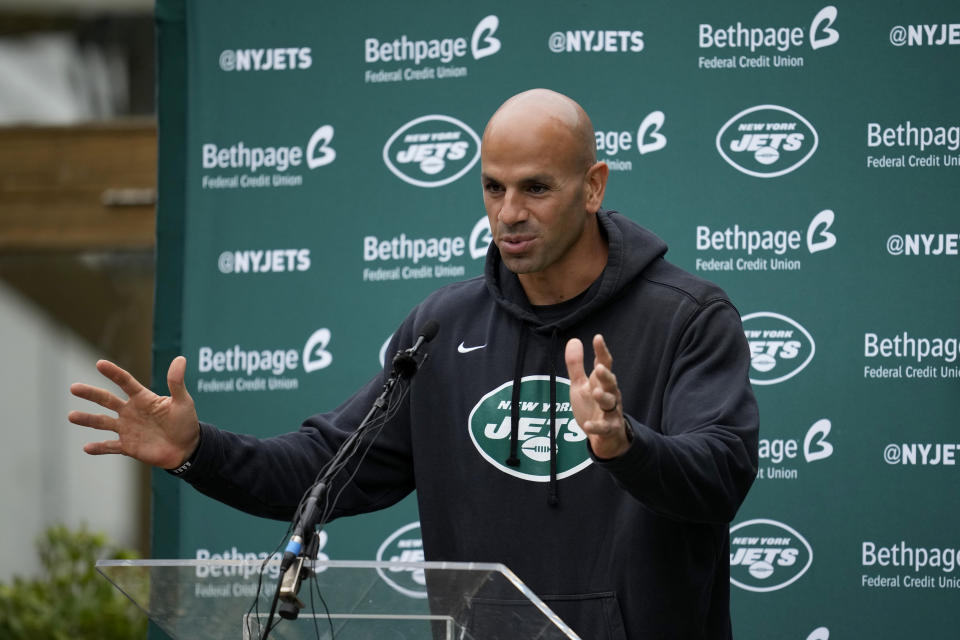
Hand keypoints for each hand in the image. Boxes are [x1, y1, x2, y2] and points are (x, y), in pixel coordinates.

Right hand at [68, 357, 199, 468]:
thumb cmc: (186, 422)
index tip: (100, 363)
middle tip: (74, 388)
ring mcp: (127, 429)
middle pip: (107, 399)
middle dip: (91, 393)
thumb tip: (180, 358)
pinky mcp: (128, 446)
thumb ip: (177, 382)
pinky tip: (86, 448)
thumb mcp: (183, 401)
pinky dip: (99, 447)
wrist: (187, 448)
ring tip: (71, 415)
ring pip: (103, 422)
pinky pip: (110, 446)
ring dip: (87, 419)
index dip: (113, 373)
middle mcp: (131, 411)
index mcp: (143, 398)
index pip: (125, 382)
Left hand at [565, 334, 629, 459]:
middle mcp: (610, 394)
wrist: (604, 438)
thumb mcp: (580, 385)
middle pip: (611, 382)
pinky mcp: (610, 429)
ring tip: (596, 392)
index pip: (604, 364)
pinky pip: (604, 427)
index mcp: (601, 382)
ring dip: (604, 397)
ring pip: (611, 403)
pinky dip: (596, 426)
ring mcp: (611, 412)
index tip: (597, 338)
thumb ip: (576, 365)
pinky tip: (587, 425)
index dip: (601, 351)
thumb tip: (574, 340)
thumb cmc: (592, 407)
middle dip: (606, 375)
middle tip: (599, 368)